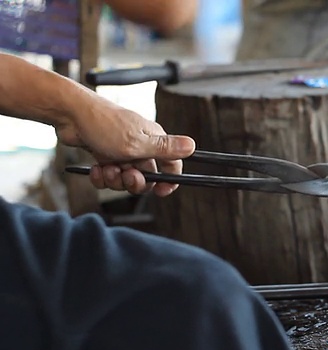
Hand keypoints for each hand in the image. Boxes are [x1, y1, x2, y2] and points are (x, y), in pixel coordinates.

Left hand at [55, 100, 194, 196]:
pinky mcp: (107, 154)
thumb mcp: (138, 142)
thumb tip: (192, 146)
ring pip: (126, 178)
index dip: (169, 180)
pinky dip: (102, 177)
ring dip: (116, 180)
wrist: (70, 116)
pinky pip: (110, 176)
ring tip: (107, 169)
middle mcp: (142, 145)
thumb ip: (166, 149)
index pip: (172, 165)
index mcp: (154, 140)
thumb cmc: (104, 125)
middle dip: (135, 182)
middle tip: (126, 175)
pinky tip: (96, 168)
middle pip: (148, 176)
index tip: (161, 191)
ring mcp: (123, 151)